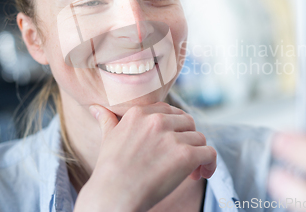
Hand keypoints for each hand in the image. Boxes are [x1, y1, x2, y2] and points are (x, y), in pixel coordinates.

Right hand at [73, 102, 216, 211]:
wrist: (112, 196)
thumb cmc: (109, 171)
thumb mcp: (107, 138)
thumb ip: (107, 120)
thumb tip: (95, 108)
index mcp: (140, 113)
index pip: (169, 111)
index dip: (174, 127)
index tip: (171, 142)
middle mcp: (157, 120)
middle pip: (188, 122)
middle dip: (188, 138)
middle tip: (183, 157)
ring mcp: (172, 137)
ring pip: (199, 138)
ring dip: (198, 154)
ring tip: (191, 171)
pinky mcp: (185, 155)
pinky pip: (209, 153)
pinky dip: (210, 164)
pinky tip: (202, 174)